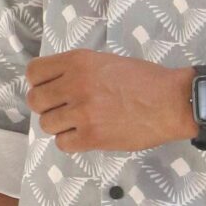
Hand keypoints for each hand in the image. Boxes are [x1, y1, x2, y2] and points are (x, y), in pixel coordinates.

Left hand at [25, 50, 192, 151]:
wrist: (172, 102)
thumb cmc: (145, 80)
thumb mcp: (106, 61)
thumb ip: (78, 71)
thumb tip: (54, 86)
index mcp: (78, 61)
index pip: (34, 73)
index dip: (39, 83)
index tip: (50, 89)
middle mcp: (76, 84)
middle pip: (36, 101)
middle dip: (47, 106)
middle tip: (64, 109)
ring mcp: (82, 112)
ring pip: (46, 124)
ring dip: (59, 125)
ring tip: (79, 123)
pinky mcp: (92, 136)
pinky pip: (62, 143)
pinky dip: (71, 141)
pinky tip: (86, 135)